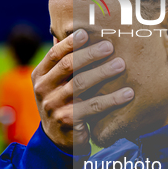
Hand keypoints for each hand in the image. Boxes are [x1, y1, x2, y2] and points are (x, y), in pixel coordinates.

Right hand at [32, 29, 133, 152]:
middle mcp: (42, 89)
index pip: (55, 54)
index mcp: (39, 75)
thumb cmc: (64, 101)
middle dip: (90, 54)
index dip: (71, 42)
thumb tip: (81, 30)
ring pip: (80, 85)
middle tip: (110, 46)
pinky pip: (92, 107)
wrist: (59, 138)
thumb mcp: (57, 82)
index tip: (88, 32)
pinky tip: (128, 93)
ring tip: (122, 64)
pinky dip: (111, 99)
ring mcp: (52, 106)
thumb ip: (65, 61)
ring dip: (103, 73)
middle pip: (68, 66)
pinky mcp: (66, 121)